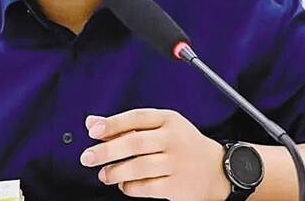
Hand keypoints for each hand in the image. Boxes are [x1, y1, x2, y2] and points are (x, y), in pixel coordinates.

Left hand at [80, 108, 230, 200]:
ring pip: (139, 167)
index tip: (92, 131)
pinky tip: (123, 184)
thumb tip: (91, 123)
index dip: (112, 123)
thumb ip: (125, 125)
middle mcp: (172, 139)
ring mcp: (176, 163)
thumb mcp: (160, 126)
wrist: (218, 169)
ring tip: (103, 174)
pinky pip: (147, 188)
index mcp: (167, 119)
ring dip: (115, 171)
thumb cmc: (181, 143)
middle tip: (87, 157)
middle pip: (134, 143)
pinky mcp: (178, 187)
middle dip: (106, 151)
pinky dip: (130, 187)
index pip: (135, 117)